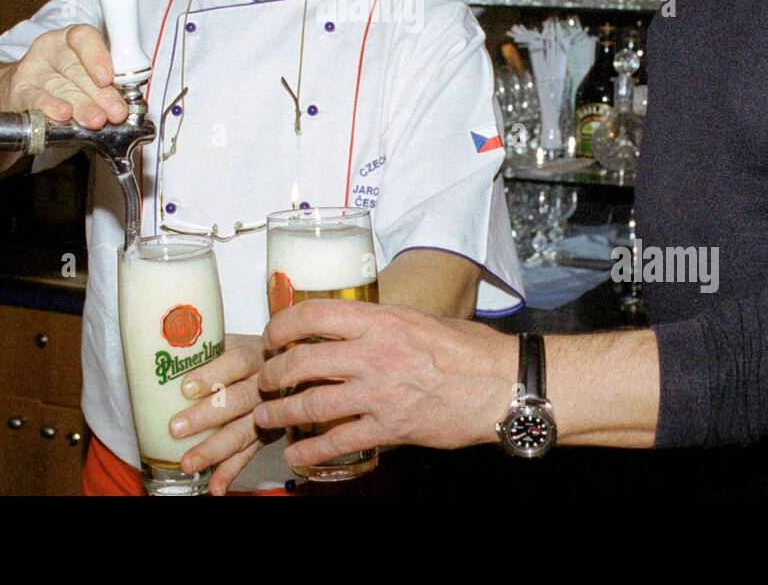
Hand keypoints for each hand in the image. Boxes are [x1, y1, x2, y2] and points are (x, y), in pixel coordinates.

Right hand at [0, 24, 127, 128]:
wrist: (24, 93)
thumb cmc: (65, 82)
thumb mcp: (88, 76)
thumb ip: (108, 85)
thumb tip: (127, 105)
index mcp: (72, 39)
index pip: (84, 38)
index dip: (97, 56)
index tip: (109, 78)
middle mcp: (51, 50)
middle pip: (77, 70)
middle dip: (100, 94)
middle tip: (115, 112)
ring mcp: (33, 70)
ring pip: (61, 88)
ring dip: (81, 105)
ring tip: (96, 120)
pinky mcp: (19, 91)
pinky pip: (36, 99)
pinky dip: (50, 107)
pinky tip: (62, 115)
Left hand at [169, 334, 271, 495]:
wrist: (289, 366)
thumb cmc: (249, 353)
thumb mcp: (235, 341)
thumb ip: (207, 346)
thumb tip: (157, 351)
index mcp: (254, 354)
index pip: (237, 362)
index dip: (213, 374)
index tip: (186, 387)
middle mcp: (264, 384)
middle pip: (238, 400)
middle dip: (207, 416)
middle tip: (176, 427)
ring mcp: (268, 411)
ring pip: (243, 431)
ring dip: (215, 449)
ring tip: (187, 463)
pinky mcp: (269, 434)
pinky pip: (250, 454)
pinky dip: (231, 471)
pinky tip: (215, 487)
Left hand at [252, 301, 517, 470]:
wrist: (502, 385)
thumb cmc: (468, 349)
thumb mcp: (420, 320)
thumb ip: (383, 323)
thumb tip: (354, 325)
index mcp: (380, 321)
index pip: (312, 316)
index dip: (282, 326)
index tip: (273, 336)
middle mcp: (373, 354)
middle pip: (300, 362)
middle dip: (272, 374)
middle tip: (266, 380)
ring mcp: (378, 393)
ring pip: (309, 403)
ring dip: (280, 412)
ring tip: (267, 417)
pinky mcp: (389, 427)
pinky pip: (337, 441)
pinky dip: (310, 449)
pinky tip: (297, 453)